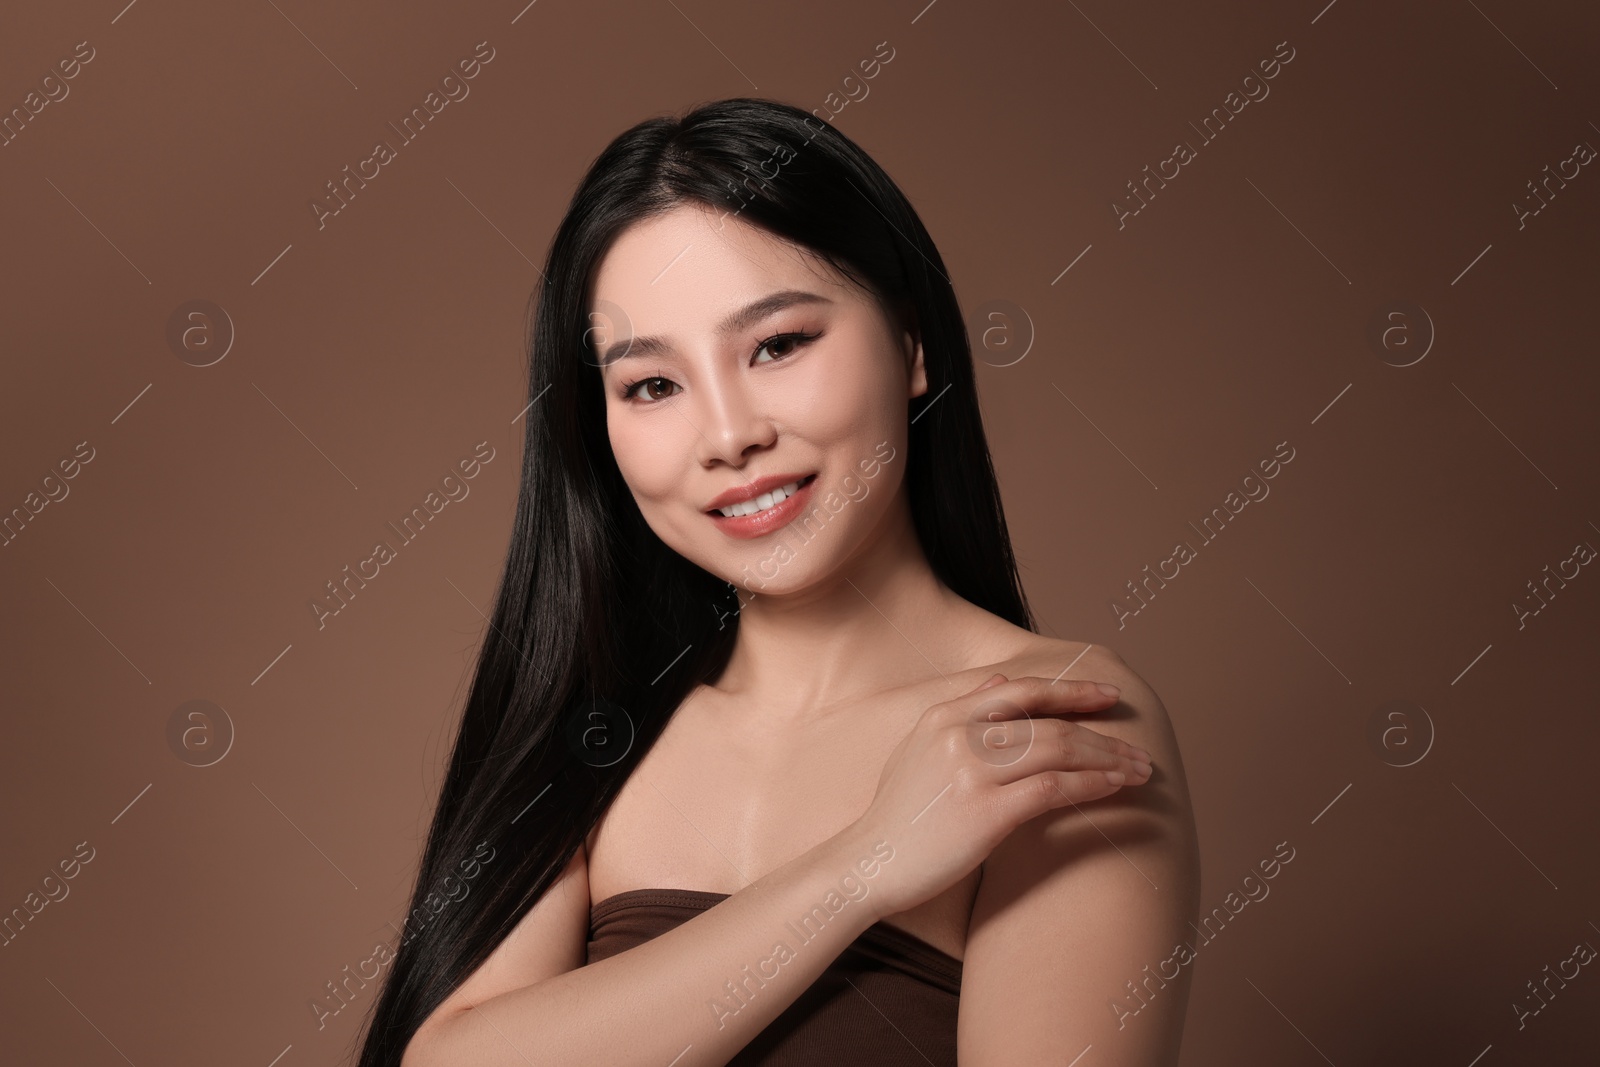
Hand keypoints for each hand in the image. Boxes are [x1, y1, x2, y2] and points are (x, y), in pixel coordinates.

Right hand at [844, 673, 1153, 918]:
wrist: (868, 863)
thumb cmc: (897, 813)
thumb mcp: (917, 749)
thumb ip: (958, 715)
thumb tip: (998, 686)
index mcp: (943, 715)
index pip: (1021, 691)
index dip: (1070, 690)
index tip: (1107, 695)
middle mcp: (958, 735)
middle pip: (1049, 722)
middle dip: (1101, 732)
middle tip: (1137, 746)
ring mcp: (971, 772)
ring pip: (1058, 750)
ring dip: (1107, 759)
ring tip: (1139, 770)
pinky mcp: (985, 812)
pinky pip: (1052, 789)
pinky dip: (1090, 786)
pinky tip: (1114, 789)